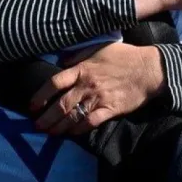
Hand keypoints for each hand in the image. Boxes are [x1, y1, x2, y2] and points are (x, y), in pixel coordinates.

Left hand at [30, 43, 164, 134]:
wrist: (148, 69)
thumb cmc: (124, 56)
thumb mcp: (99, 47)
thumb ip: (78, 54)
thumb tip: (61, 60)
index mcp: (82, 68)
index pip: (54, 83)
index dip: (40, 96)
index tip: (32, 106)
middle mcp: (86, 85)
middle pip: (60, 104)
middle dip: (46, 118)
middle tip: (37, 126)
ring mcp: (98, 98)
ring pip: (72, 116)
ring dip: (58, 127)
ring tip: (50, 133)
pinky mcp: (110, 109)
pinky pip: (90, 122)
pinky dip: (78, 130)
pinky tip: (72, 134)